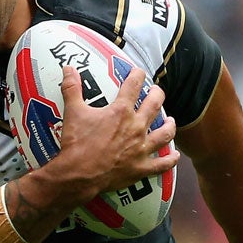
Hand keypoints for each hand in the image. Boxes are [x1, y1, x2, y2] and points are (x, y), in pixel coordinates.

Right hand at [50, 63, 179, 196]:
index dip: (137, 75)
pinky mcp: (141, 168)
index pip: (133, 86)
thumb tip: (68, 69)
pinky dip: (171, 160)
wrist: (79, 174)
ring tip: (170, 120)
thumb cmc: (77, 143)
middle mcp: (136, 127)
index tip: (139, 71)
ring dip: (169, 125)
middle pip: (154, 105)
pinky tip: (175, 155)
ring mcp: (141, 148)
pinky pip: (162, 164)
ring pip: (164, 133)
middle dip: (157, 95)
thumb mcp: (73, 112)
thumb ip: (72, 88)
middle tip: (156, 91)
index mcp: (121, 111)